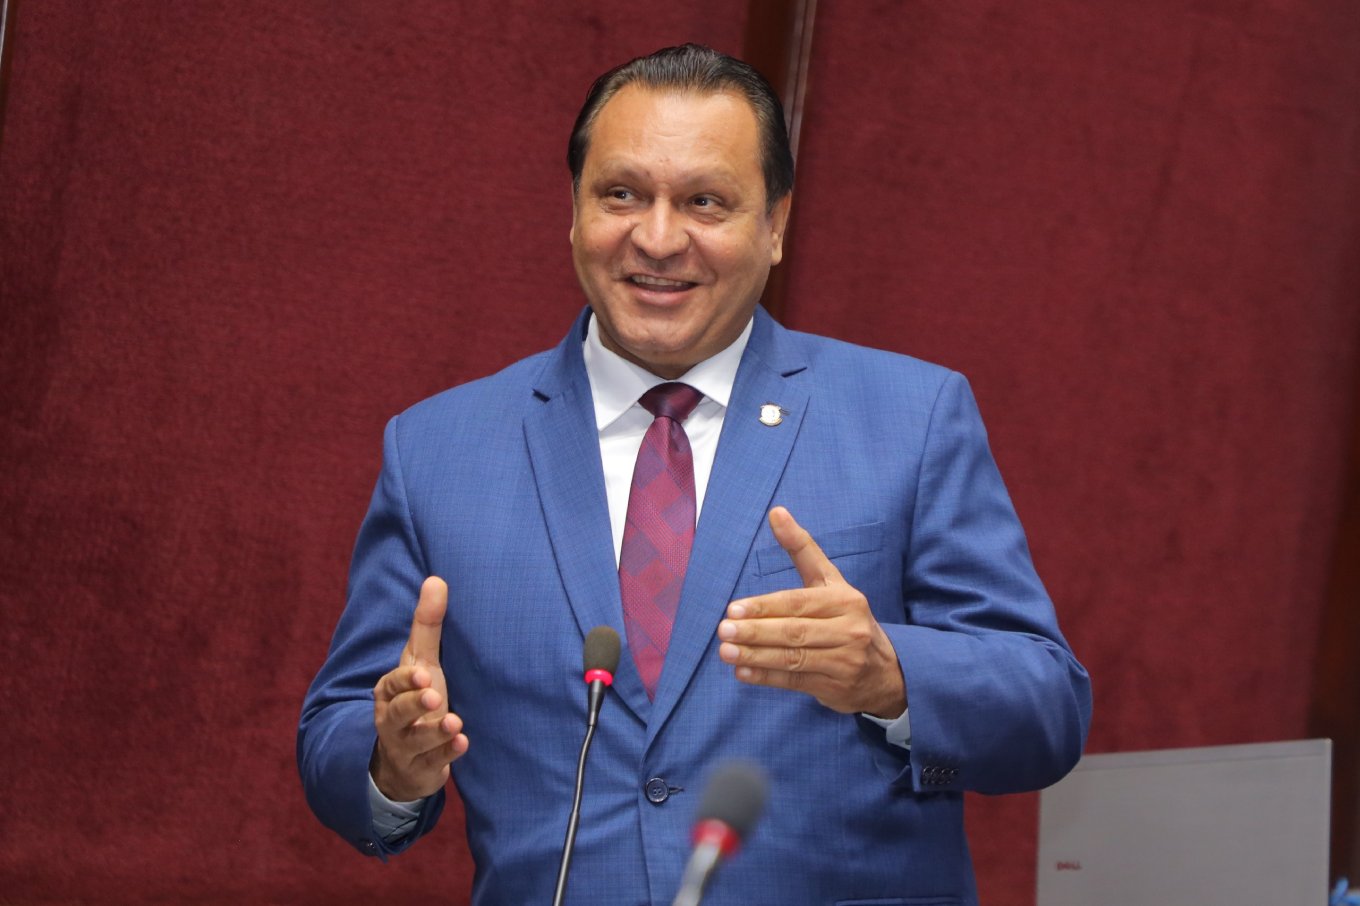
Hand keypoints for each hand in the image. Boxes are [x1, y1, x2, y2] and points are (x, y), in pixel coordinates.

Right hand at [370, 576, 468, 800]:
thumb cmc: (418, 698)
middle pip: (398, 712)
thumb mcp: (422, 663)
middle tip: (434, 695)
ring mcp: (407, 747)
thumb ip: (427, 625)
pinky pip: (433, 763)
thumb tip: (436, 579)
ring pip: (416, 741)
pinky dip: (447, 755)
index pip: (391, 684)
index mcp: (389, 692)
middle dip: (414, 704)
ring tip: (455, 723)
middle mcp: (392, 720)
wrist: (407, 757)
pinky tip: (463, 744)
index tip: (424, 675)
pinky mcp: (424, 768)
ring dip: (435, 732)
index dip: (406, 680)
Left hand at [717, 507, 906, 717]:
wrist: (885, 670)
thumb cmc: (846, 618)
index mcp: (844, 600)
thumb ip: (802, 549)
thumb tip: (776, 512)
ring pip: (793, 658)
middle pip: (794, 631)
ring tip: (726, 652)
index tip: (734, 608)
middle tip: (724, 630)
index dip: (765, 606)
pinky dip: (766, 677)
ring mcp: (844, 661)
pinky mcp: (835, 687)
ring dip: (756, 655)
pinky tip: (742, 672)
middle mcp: (848, 630)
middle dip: (756, 631)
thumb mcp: (830, 582)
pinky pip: (795, 681)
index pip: (798, 602)